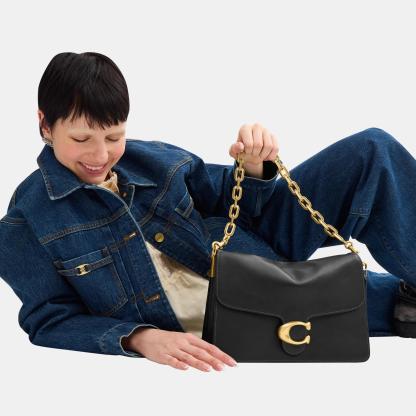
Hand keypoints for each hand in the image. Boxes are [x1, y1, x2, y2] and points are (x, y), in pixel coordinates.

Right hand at [123, 327, 237, 371]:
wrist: (147, 337)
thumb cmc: (168, 341)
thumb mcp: (184, 341)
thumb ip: (197, 350)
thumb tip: (213, 358)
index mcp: (190, 339)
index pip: (209, 347)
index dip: (221, 355)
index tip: (231, 362)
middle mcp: (184, 343)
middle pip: (201, 352)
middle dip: (214, 360)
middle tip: (224, 367)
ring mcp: (174, 349)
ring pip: (189, 356)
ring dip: (199, 363)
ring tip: (209, 369)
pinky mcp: (164, 356)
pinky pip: (172, 361)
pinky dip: (179, 364)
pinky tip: (185, 368)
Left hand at [228, 123, 278, 177]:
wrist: (250, 152)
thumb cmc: (241, 151)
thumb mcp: (234, 152)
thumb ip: (234, 149)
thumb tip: (240, 146)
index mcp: (245, 128)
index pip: (249, 144)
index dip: (248, 152)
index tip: (246, 152)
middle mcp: (256, 126)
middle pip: (259, 145)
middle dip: (255, 154)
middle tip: (252, 155)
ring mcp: (266, 130)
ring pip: (269, 146)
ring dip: (263, 156)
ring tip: (258, 156)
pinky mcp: (273, 136)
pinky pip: (275, 148)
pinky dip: (270, 156)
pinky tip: (265, 156)